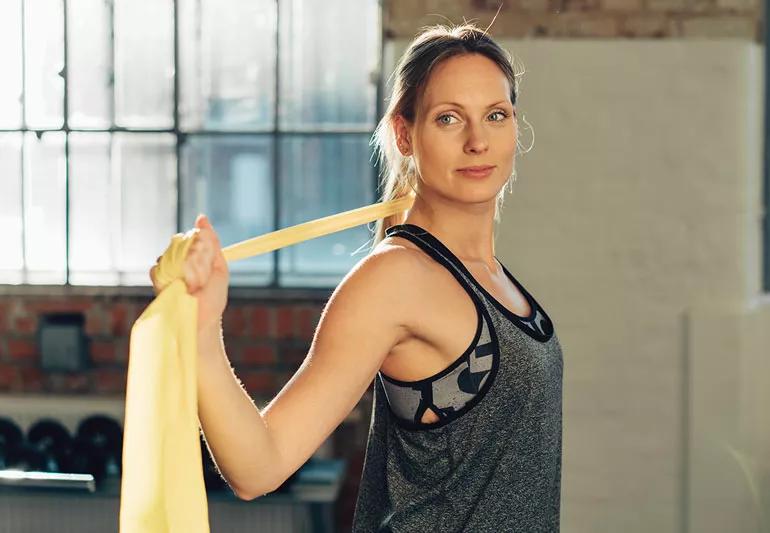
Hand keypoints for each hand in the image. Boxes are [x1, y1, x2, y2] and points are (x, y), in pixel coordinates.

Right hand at [149, 214, 228, 332]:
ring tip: (191, 284)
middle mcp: (182, 260)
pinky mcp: (158, 281)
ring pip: (167, 254)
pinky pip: (156, 269)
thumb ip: (212, 243)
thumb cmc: (213, 298)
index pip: (193, 236)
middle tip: (201, 275)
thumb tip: (201, 217)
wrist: (202, 321)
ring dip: (181, 267)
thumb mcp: (218, 268)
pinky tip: (177, 286)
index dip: (199, 242)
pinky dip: (165, 275)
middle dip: (192, 256)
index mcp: (197, 256)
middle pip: (179, 242)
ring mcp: (169, 270)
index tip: (205, 255)